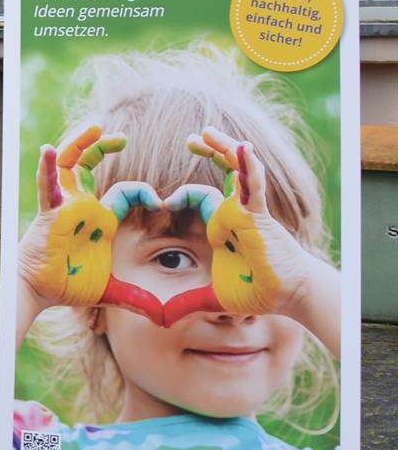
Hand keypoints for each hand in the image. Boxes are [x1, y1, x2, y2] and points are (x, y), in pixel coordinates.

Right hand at [17, 126, 146, 328]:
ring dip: (82, 144)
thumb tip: (164, 317)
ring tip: (96, 128)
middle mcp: (82, 206)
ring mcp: (64, 205)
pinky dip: (48, 167)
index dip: (144, 192)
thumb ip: (136, 297)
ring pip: (71, 164)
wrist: (39, 290)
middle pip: (90, 165)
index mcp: (100, 219)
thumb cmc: (69, 285)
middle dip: (104, 148)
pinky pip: (48, 184)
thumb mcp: (111, 290)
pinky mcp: (50, 211)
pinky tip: (49, 150)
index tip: (162, 201)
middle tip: (121, 137)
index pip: (125, 193)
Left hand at [174, 128, 339, 353]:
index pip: (197, 196)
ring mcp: (247, 210)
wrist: (289, 296)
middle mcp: (234, 212)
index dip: (179, 194)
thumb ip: (186, 303)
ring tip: (207, 131)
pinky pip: (254, 185)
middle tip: (191, 138)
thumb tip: (161, 318)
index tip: (160, 203)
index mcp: (220, 225)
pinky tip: (243, 149)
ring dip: (224, 149)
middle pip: (220, 173)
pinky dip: (249, 167)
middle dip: (208, 152)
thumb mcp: (212, 297)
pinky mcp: (259, 215)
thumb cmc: (257, 292)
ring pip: (236, 171)